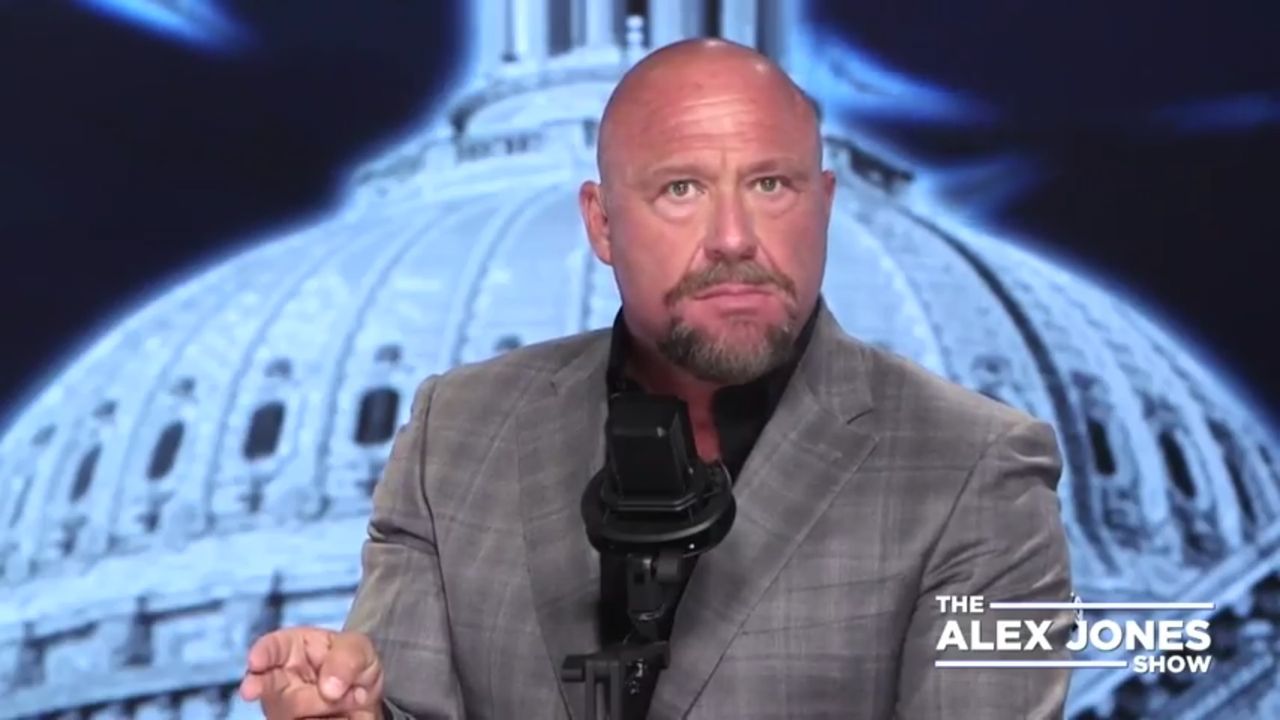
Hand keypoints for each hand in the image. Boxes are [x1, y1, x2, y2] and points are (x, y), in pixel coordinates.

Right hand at [239, 626, 384, 719]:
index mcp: (292, 649)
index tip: (256, 662)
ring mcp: (282, 709)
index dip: (261, 654)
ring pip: (290, 713)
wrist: (366, 699)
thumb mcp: (359, 650)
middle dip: (276, 690)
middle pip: (270, 687)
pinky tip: (344, 715)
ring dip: (325, 707)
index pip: (271, 648)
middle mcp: (279, 680)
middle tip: (285, 691)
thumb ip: (346, 660)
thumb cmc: (354, 664)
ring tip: (351, 697)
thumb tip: (329, 688)